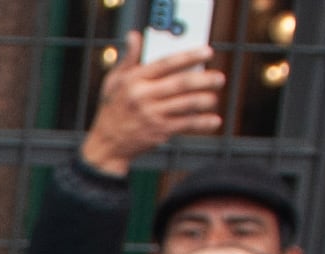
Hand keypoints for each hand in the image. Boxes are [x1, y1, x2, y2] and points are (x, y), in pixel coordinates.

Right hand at [80, 34, 223, 176]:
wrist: (106, 145)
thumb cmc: (112, 110)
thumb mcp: (113, 81)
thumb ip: (128, 59)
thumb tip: (134, 37)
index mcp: (134, 81)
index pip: (166, 63)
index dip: (189, 56)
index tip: (207, 53)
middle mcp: (143, 97)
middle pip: (182, 83)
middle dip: (205, 79)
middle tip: (219, 78)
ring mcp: (152, 115)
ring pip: (188, 104)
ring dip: (206, 100)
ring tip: (213, 97)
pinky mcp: (159, 131)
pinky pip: (187, 124)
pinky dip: (203, 123)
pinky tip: (213, 121)